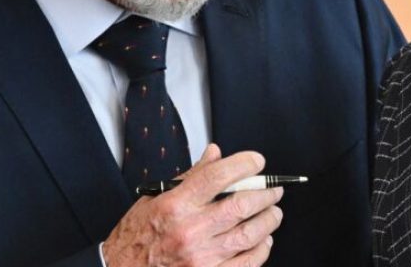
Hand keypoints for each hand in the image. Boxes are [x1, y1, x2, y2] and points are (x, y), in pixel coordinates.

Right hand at [102, 144, 283, 266]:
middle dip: (265, 194)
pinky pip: (247, 263)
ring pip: (249, 234)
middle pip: (241, 205)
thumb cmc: (137, 235)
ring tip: (274, 212)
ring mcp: (200, 257)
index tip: (257, 161)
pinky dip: (261, 249)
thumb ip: (190, 176)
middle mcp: (189, 230)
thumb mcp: (156, 197)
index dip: (244, 164)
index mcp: (175, 204)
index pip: (218, 175)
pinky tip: (264, 240)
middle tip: (274, 189)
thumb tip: (216, 154)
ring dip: (268, 220)